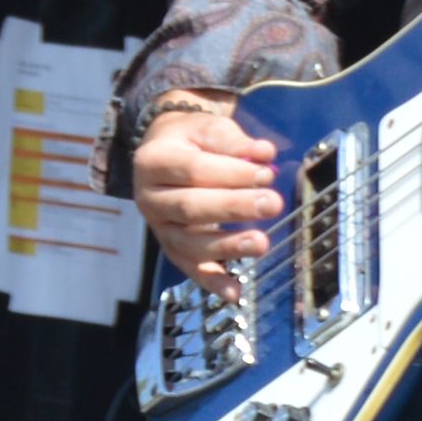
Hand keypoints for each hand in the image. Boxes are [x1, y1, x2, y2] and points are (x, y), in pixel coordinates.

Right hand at [131, 93, 274, 281]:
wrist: (165, 152)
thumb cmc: (191, 141)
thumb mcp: (207, 128)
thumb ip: (233, 141)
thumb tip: (263, 153)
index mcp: (154, 160)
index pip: (193, 169)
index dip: (231, 173)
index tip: (266, 173)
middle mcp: (148, 197)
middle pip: (190, 207)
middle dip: (234, 207)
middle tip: (272, 203)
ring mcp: (158, 227)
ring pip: (189, 243)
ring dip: (227, 246)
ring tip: (261, 243)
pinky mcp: (171, 248)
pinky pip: (190, 268)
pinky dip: (212, 282)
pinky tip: (235, 292)